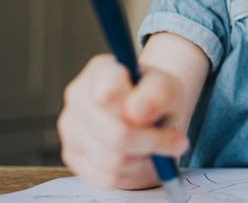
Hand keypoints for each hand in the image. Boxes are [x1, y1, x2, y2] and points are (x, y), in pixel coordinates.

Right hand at [57, 54, 188, 189]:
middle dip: (151, 142)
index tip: (159, 119)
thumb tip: (137, 111)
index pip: (109, 91)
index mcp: (101, 70)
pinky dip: (131, 173)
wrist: (149, 116)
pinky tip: (140, 158)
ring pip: (112, 159)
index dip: (137, 108)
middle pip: (115, 134)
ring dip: (143, 158)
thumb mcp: (168, 89)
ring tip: (157, 147)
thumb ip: (157, 93)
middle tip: (177, 142)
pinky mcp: (72, 154)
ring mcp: (70, 126)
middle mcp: (78, 95)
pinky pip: (105, 176)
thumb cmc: (156, 98)